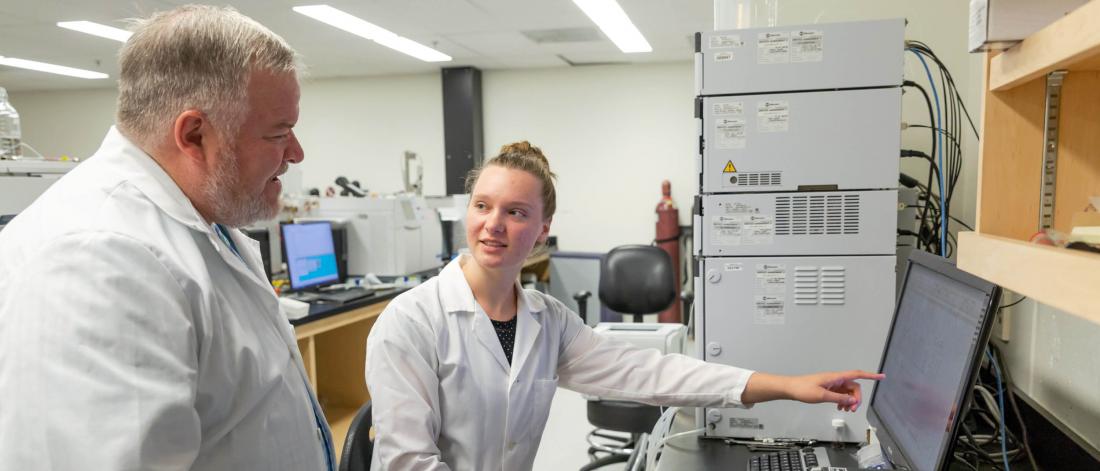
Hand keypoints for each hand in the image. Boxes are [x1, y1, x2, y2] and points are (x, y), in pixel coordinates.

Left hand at [742, 370, 884, 410]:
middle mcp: (836, 379)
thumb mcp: (822, 396)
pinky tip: (840, 408)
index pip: (857, 374)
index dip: (870, 375)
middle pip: (854, 387)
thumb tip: (851, 401)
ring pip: (848, 392)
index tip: (882, 376)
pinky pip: (841, 394)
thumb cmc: (803, 389)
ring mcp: (832, 384)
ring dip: (850, 401)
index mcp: (835, 377)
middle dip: (856, 399)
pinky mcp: (828, 388)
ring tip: (846, 411)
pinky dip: (843, 401)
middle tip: (852, 410)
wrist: (790, 388)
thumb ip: (838, 398)